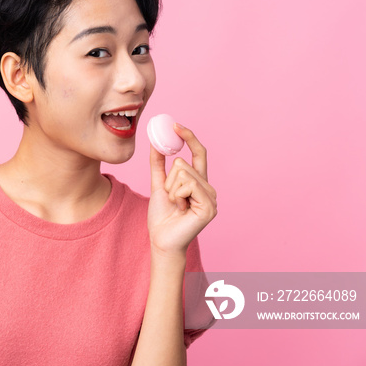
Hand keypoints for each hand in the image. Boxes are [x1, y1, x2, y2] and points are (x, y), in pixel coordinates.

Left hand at [147, 123, 216, 256]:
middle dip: (168, 180)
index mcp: (199, 182)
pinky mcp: (209, 207)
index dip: (189, 138)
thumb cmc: (162, 216)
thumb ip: (158, 165)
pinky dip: (177, 196)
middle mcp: (208, 188)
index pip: (198, 153)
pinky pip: (188, 185)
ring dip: (171, 189)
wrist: (161, 239)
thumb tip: (155, 143)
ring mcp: (211, 198)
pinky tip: (180, 209)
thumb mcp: (158, 185)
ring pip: (184, 173)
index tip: (175, 125)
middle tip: (170, 198)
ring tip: (176, 205)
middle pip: (182, 163)